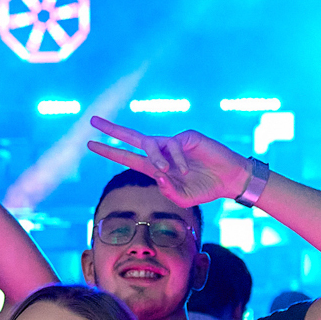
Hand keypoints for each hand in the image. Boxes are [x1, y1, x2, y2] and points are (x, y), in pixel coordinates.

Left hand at [86, 116, 253, 208]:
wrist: (229, 179)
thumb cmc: (205, 189)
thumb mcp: (184, 199)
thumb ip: (170, 192)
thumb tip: (158, 176)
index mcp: (156, 168)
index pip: (128, 156)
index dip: (110, 150)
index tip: (91, 143)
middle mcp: (161, 152)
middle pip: (133, 137)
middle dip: (112, 129)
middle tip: (92, 121)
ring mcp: (174, 143)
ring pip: (153, 144)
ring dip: (156, 158)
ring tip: (167, 171)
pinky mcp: (188, 137)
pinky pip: (174, 145)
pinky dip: (176, 159)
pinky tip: (186, 169)